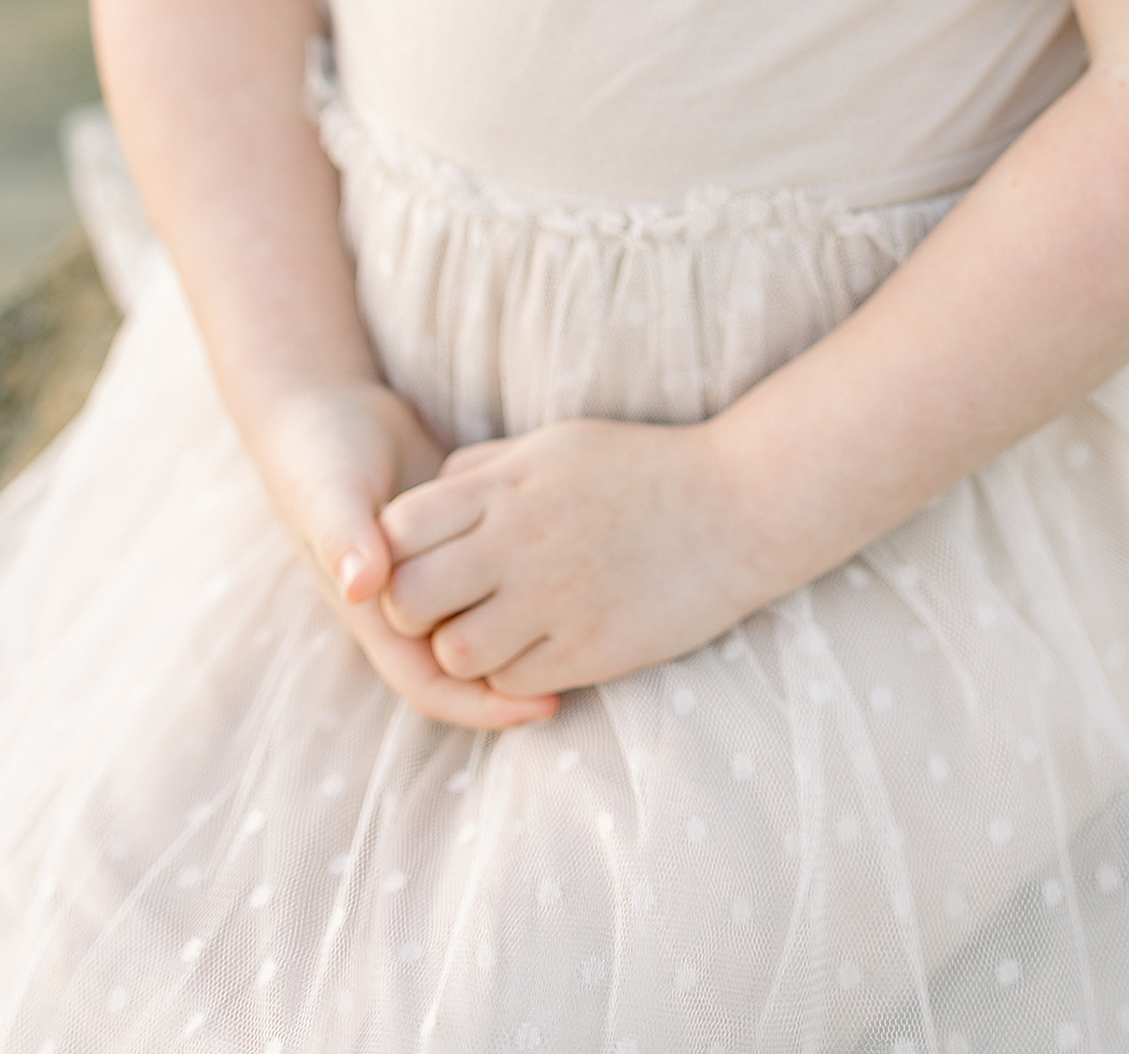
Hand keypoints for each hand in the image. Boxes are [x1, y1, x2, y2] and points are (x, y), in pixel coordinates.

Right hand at [254, 380, 557, 733]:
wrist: (320, 403)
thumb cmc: (321, 452)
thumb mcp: (331, 491)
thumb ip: (344, 535)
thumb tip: (365, 584)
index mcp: (373, 611)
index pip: (434, 684)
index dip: (486, 704)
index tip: (548, 704)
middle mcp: (402, 602)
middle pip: (467, 665)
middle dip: (519, 676)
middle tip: (592, 669)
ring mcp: (428, 569)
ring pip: (484, 622)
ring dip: (525, 631)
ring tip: (593, 629)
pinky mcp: (452, 535)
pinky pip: (491, 576)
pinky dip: (522, 582)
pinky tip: (570, 567)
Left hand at [379, 417, 761, 698]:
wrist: (737, 509)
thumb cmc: (641, 469)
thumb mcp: (554, 444)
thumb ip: (483, 470)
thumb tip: (424, 495)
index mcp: (506, 488)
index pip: (398, 529)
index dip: (391, 551)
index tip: (419, 556)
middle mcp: (519, 543)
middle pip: (409, 599)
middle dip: (413, 610)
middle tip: (445, 605)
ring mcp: (554, 601)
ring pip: (454, 654)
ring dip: (463, 649)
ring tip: (495, 631)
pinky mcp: (588, 651)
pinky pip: (511, 685)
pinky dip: (512, 675)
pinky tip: (541, 647)